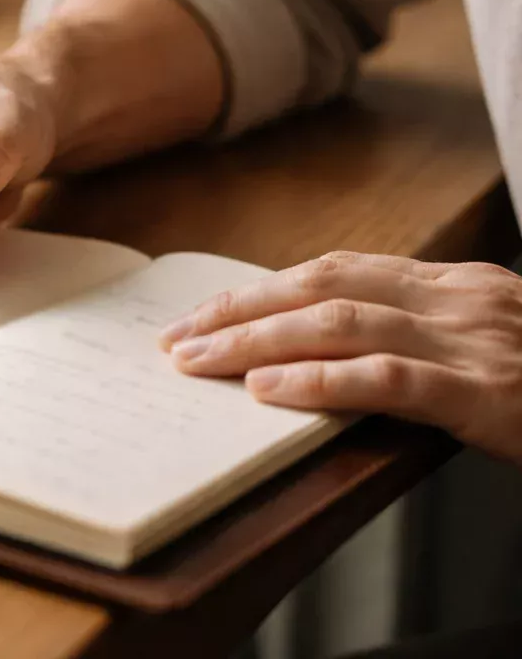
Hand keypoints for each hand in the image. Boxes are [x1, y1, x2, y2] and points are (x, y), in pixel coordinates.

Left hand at [159, 252, 521, 462]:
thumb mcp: (488, 346)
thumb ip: (419, 340)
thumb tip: (320, 355)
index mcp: (455, 283)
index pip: (335, 271)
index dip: (260, 290)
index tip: (203, 312)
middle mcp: (460, 299)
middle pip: (323, 287)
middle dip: (239, 310)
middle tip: (176, 337)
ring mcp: (475, 342)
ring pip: (340, 324)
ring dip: (256, 342)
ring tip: (198, 362)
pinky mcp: (487, 393)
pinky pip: (386, 380)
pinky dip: (318, 382)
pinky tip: (268, 391)